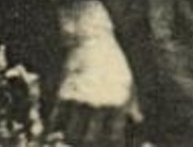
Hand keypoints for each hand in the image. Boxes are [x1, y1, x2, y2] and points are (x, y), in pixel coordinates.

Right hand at [51, 1, 137, 146]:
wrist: (91, 41)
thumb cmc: (113, 65)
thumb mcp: (128, 85)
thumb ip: (131, 108)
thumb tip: (137, 124)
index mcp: (119, 104)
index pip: (114, 140)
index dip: (109, 150)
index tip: (107, 150)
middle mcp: (100, 105)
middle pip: (90, 142)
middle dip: (89, 148)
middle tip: (89, 145)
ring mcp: (80, 101)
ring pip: (71, 136)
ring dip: (73, 141)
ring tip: (76, 140)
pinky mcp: (64, 96)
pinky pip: (56, 124)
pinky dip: (55, 133)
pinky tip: (55, 136)